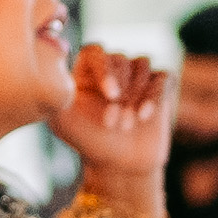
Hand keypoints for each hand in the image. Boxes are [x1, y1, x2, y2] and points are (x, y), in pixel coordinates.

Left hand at [54, 46, 171, 207]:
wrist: (119, 166)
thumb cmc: (88, 142)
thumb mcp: (63, 121)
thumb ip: (56, 94)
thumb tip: (53, 67)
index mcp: (86, 71)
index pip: (94, 51)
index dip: (103, 68)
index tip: (109, 95)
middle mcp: (112, 69)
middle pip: (120, 59)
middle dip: (120, 91)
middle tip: (113, 122)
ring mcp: (137, 77)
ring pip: (143, 63)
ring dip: (136, 94)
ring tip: (128, 123)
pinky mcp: (160, 87)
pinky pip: (164, 76)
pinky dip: (156, 94)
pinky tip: (145, 116)